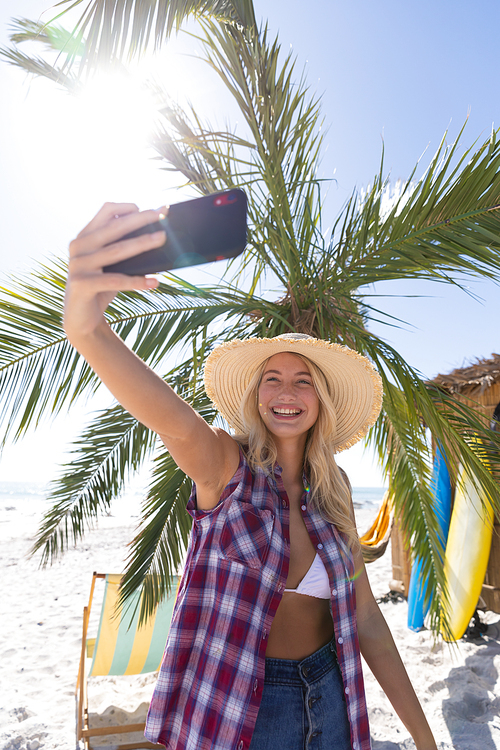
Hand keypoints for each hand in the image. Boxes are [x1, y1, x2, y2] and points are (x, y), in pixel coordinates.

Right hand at [64, 202, 165, 342]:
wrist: (81, 319)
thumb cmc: (101, 288)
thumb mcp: (111, 266)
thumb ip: (123, 249)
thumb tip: (158, 237)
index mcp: (85, 236)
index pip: (106, 211)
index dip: (129, 207)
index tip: (152, 210)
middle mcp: (78, 247)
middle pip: (114, 227)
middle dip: (141, 220)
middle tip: (163, 217)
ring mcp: (78, 265)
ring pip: (117, 251)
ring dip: (143, 244)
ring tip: (162, 239)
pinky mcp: (82, 284)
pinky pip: (115, 280)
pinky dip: (137, 281)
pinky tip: (154, 282)